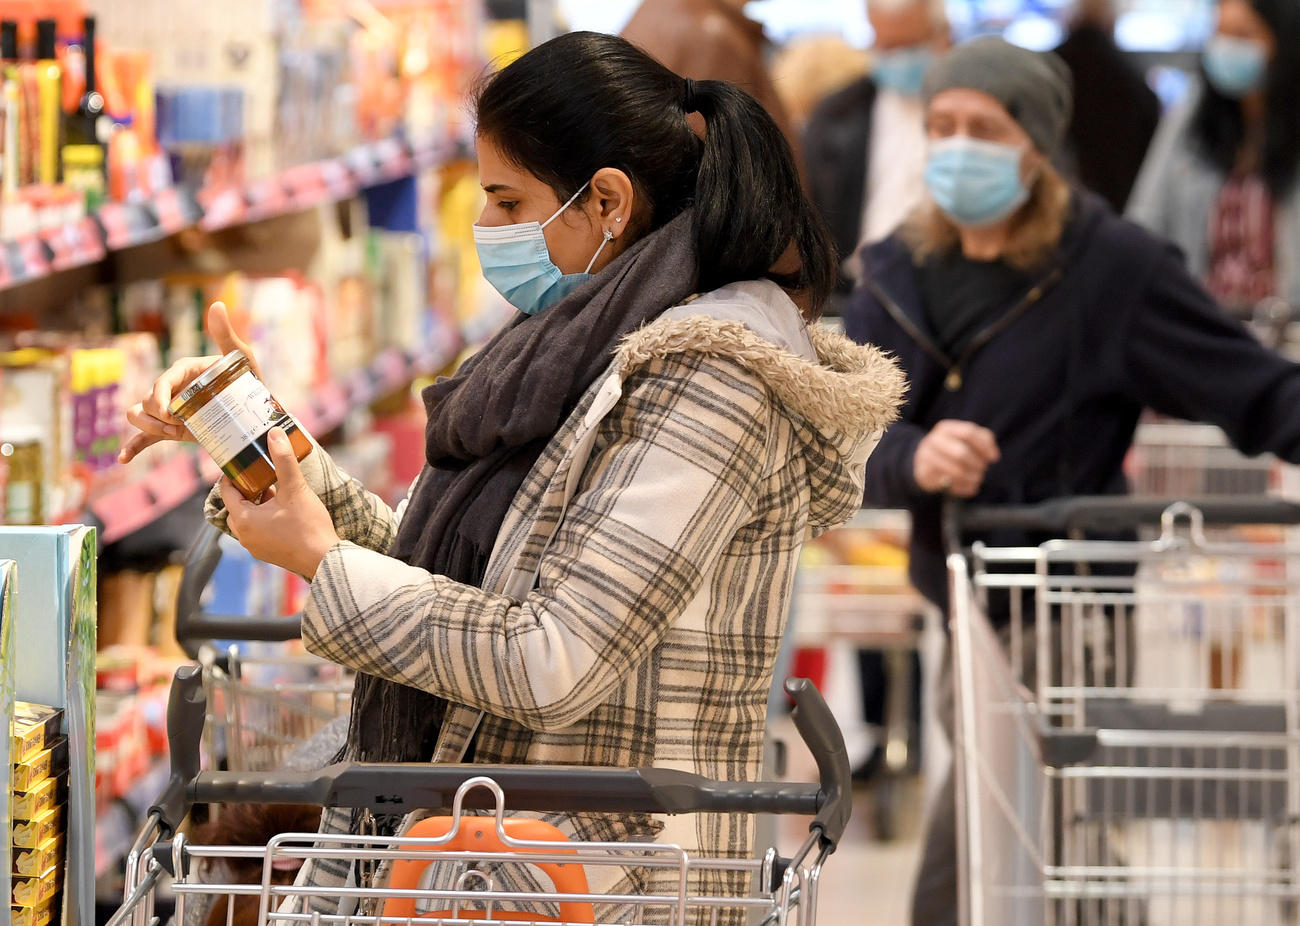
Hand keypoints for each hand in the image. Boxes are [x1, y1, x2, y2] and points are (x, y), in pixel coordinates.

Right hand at [119, 302, 263, 464]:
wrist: (256, 413)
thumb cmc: (249, 381)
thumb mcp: (241, 358)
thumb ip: (226, 335)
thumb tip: (216, 306)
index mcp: (183, 371)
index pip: (162, 382)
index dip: (160, 398)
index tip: (171, 414)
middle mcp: (172, 388)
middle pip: (147, 401)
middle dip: (156, 416)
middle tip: (179, 426)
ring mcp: (169, 409)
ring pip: (138, 415)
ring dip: (147, 428)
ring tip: (170, 435)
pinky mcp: (171, 428)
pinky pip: (145, 437)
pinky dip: (133, 447)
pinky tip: (124, 458)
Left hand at [219, 428, 338, 578]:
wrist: (325, 558)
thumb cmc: (308, 525)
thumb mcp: (295, 489)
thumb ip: (283, 460)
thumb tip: (274, 434)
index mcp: (243, 519)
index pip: (227, 491)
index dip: (234, 475)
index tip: (244, 463)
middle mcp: (243, 535)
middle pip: (235, 506)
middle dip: (246, 491)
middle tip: (260, 477)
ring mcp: (254, 547)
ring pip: (246, 520)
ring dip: (256, 506)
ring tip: (274, 493)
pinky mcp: (267, 553)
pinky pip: (257, 532)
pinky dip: (264, 520)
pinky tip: (283, 513)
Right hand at [913, 419, 999, 497]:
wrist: (923, 461)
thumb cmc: (952, 447)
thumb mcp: (965, 438)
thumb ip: (984, 440)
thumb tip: (993, 456)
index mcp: (946, 428)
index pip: (968, 433)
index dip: (984, 446)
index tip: (994, 458)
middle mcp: (934, 441)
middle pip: (962, 453)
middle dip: (977, 464)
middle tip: (983, 470)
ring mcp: (926, 457)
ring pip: (956, 471)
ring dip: (972, 478)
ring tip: (977, 479)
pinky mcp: (924, 474)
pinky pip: (950, 485)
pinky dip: (964, 488)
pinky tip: (970, 487)